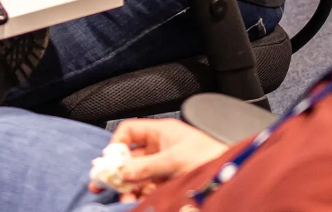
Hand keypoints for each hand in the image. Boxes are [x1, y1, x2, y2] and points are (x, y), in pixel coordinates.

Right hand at [88, 119, 227, 201]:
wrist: (230, 174)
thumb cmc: (208, 156)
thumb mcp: (173, 159)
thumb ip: (146, 166)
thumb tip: (122, 171)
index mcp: (161, 131)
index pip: (130, 130)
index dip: (117, 143)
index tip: (110, 160)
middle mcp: (160, 146)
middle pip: (131, 156)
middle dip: (117, 170)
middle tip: (101, 182)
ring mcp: (164, 165)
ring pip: (138, 174)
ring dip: (128, 186)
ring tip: (122, 197)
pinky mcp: (169, 181)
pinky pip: (148, 186)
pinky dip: (139, 193)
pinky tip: (134, 200)